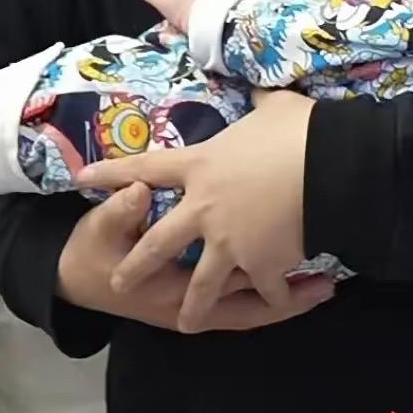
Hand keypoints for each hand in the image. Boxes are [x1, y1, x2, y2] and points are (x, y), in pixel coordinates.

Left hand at [74, 90, 321, 331]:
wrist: (329, 166)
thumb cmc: (298, 131)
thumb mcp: (275, 107)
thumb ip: (261, 104)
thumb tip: (261, 89)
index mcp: (200, 166)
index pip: (144, 168)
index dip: (113, 174)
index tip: (83, 179)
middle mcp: (204, 209)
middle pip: (158, 244)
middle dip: (136, 266)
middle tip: (118, 283)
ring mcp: (230, 242)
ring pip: (201, 284)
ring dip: (191, 307)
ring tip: (183, 322)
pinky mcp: (261, 264)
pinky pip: (263, 290)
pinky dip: (272, 298)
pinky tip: (274, 304)